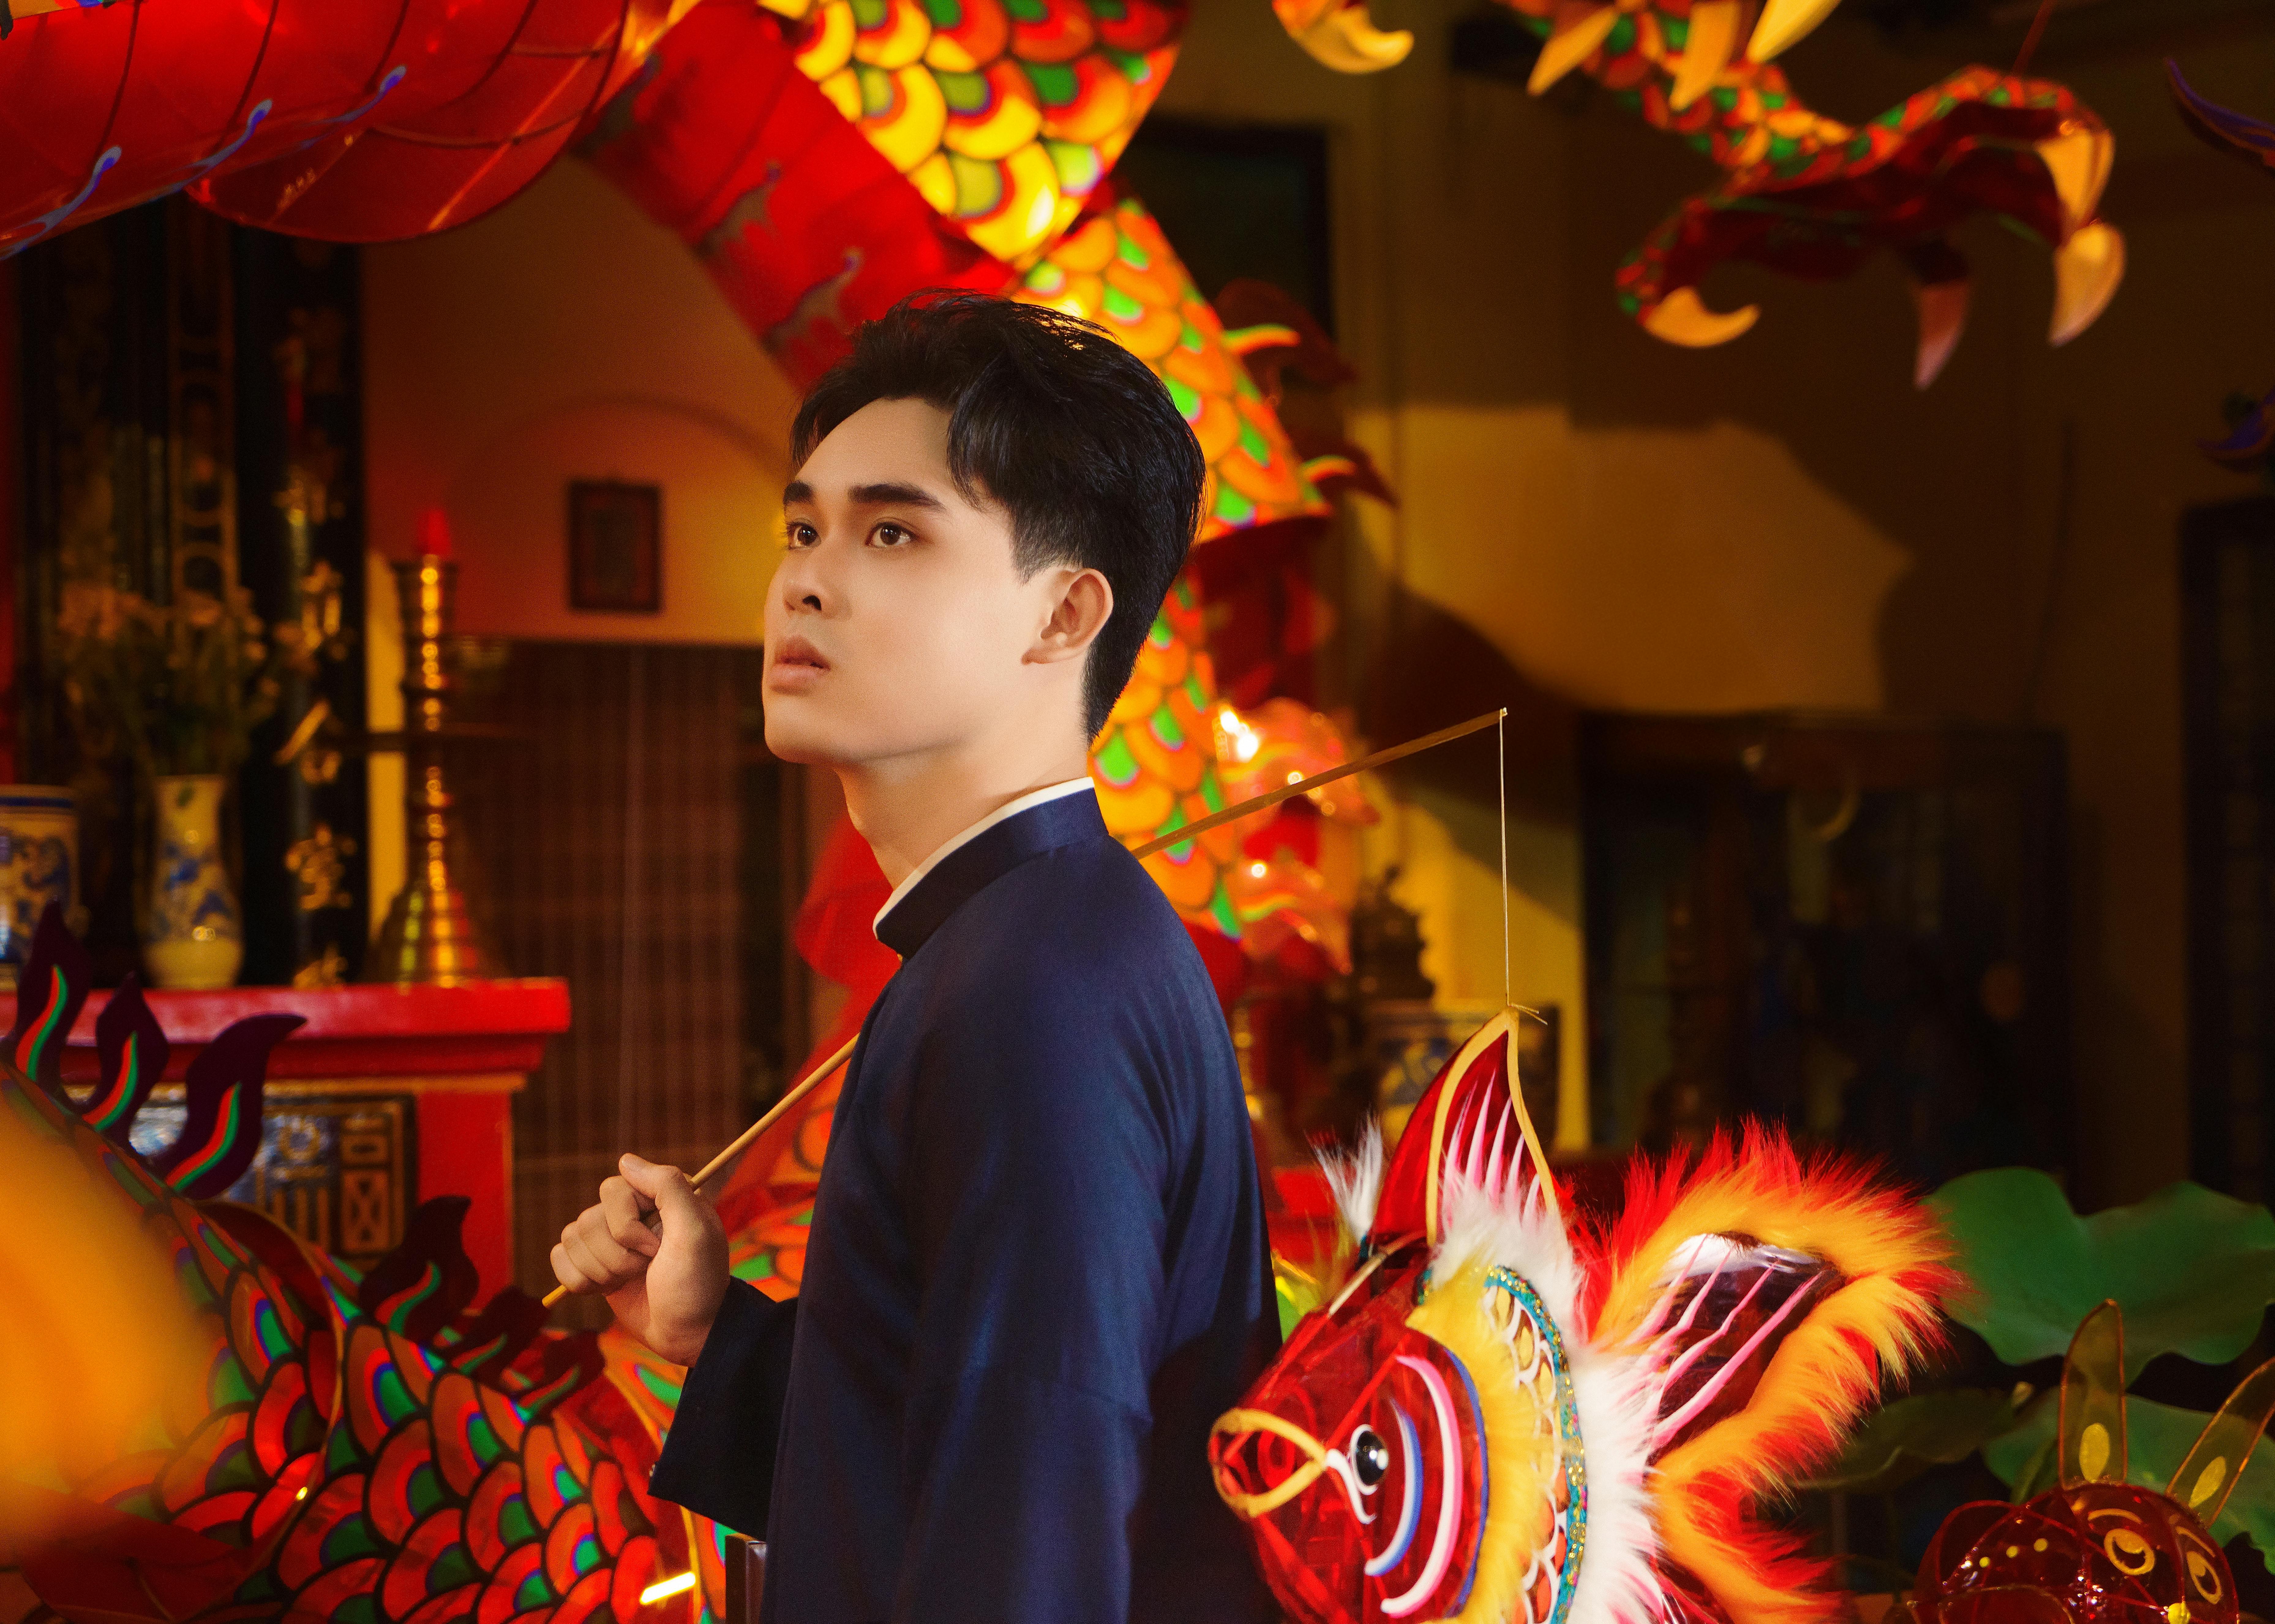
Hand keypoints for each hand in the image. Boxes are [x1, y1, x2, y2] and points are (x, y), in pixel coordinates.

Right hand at [549, 1154, 728, 1365]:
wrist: (689, 1333)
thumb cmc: (696, 1284)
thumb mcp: (695, 1231)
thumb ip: (667, 1186)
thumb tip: (625, 1160)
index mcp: (657, 1197)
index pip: (613, 1189)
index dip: (627, 1226)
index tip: (658, 1247)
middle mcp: (632, 1213)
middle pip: (588, 1219)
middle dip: (616, 1255)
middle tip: (648, 1268)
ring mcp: (610, 1239)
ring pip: (572, 1238)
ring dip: (601, 1270)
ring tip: (633, 1280)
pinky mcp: (594, 1264)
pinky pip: (559, 1257)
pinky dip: (577, 1279)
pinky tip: (606, 1289)